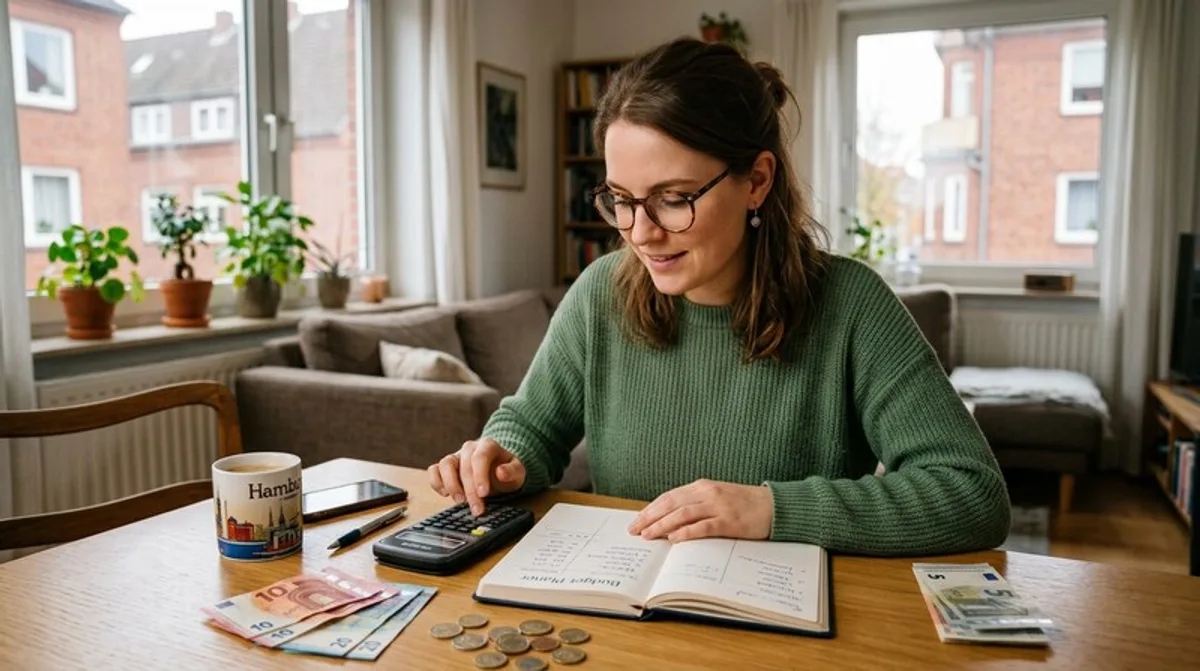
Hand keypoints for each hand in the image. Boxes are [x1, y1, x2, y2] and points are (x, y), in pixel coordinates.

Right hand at [427, 438, 525, 515]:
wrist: (498, 471)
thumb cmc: (507, 471)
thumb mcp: (517, 472)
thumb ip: (512, 471)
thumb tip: (500, 472)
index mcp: (488, 445)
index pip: (480, 457)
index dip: (480, 476)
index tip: (483, 494)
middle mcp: (469, 448)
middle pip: (464, 466)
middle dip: (470, 490)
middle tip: (477, 509)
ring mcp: (456, 456)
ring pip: (445, 464)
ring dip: (451, 485)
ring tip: (460, 501)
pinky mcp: (445, 467)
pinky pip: (434, 470)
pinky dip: (436, 482)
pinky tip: (445, 494)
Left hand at [627, 479, 773, 542]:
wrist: (775, 505)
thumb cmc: (744, 504)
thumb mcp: (717, 498)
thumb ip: (696, 504)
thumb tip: (669, 520)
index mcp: (702, 486)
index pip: (669, 496)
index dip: (651, 508)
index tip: (636, 520)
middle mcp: (707, 493)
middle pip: (671, 503)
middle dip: (650, 517)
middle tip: (634, 530)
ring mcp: (719, 506)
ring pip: (683, 513)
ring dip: (662, 524)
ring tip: (648, 535)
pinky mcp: (730, 521)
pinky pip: (703, 526)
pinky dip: (687, 531)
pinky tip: (674, 538)